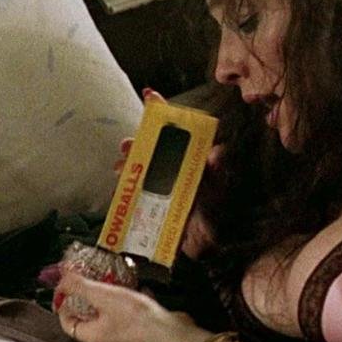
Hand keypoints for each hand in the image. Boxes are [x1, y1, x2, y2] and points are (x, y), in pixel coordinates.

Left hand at [55, 270, 203, 341]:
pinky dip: (128, 305)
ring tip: (113, 281)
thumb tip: (61, 277)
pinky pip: (127, 319)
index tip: (66, 286)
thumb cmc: (136, 318)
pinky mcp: (140, 338)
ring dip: (109, 300)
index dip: (63, 303)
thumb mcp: (104, 296)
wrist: (174, 336)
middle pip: (88, 320)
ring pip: (108, 318)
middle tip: (90, 279)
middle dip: (88, 298)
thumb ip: (80, 286)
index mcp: (91, 338)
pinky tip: (138, 290)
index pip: (67, 322)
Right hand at [113, 88, 222, 258]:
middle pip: (150, 148)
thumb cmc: (219, 215)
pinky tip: (120, 188)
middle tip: (127, 145)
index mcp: (189, 160)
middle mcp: (172, 170)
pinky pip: (133, 194)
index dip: (160, 111)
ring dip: (128, 165)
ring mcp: (160, 188)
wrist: (212, 248)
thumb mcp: (220, 189)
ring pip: (139, 169)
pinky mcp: (151, 207)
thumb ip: (217, 171)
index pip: (174, 130)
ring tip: (120, 166)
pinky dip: (125, 189)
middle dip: (137, 143)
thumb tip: (215, 153)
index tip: (149, 94)